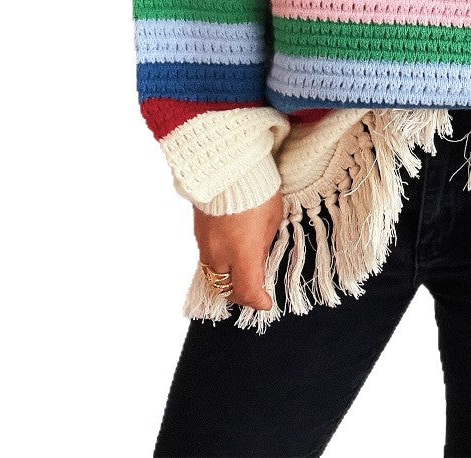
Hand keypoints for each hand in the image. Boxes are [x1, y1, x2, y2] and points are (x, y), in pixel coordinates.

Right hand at [193, 190, 285, 311]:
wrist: (227, 167)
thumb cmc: (257, 190)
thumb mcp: (272, 220)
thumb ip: (264, 246)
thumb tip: (258, 261)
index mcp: (243, 254)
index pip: (247, 291)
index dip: (258, 302)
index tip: (266, 303)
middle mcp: (220, 255)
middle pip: (226, 288)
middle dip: (241, 293)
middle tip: (254, 290)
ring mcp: (205, 245)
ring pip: (214, 275)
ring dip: (227, 279)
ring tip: (241, 272)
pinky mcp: (198, 233)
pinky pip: (207, 258)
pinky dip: (218, 262)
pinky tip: (229, 253)